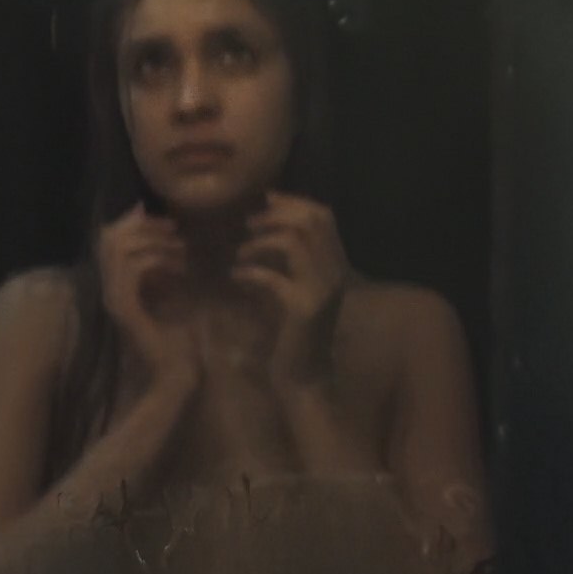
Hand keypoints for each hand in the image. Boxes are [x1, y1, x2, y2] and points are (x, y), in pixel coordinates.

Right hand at [97, 202, 200, 386]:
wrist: (178, 372)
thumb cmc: (180, 336)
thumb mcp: (174, 291)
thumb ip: (165, 265)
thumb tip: (167, 237)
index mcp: (117, 286)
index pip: (111, 240)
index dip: (134, 223)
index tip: (165, 221)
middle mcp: (109, 290)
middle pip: (110, 239)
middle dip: (143, 226)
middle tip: (173, 227)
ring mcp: (113, 299)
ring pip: (119, 250)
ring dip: (152, 241)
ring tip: (179, 246)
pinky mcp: (124, 307)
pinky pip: (133, 269)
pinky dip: (156, 259)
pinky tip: (178, 266)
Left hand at [233, 191, 351, 385]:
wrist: (307, 376)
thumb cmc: (297, 334)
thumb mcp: (297, 289)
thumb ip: (292, 261)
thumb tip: (267, 227)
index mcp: (336, 265)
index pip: (324, 216)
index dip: (294, 201)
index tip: (267, 198)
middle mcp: (334, 272)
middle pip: (310, 222)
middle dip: (275, 215)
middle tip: (249, 223)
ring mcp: (321, 290)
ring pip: (293, 243)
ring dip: (260, 243)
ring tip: (241, 253)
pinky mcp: (302, 309)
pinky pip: (273, 278)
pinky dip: (250, 273)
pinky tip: (236, 277)